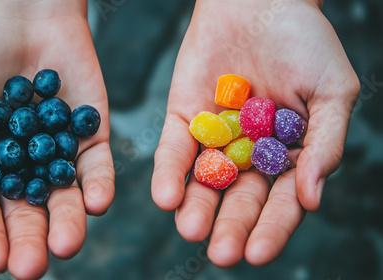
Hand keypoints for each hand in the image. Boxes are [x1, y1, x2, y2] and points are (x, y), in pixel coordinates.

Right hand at [0, 1, 113, 277]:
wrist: (17, 15)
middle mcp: (23, 170)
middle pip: (28, 213)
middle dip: (30, 239)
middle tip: (33, 266)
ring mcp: (59, 155)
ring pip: (65, 197)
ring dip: (68, 221)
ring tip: (66, 243)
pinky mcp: (89, 135)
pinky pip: (96, 165)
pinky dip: (98, 184)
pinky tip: (96, 202)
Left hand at [152, 0, 358, 266]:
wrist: (260, 0)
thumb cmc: (305, 42)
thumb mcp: (332, 91)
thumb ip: (325, 143)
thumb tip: (311, 197)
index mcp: (287, 154)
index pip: (280, 201)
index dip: (271, 228)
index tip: (256, 252)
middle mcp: (248, 154)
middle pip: (238, 198)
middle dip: (230, 226)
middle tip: (221, 253)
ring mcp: (214, 138)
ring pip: (204, 181)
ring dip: (196, 207)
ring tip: (190, 228)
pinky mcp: (182, 118)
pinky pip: (175, 150)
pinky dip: (170, 172)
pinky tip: (166, 196)